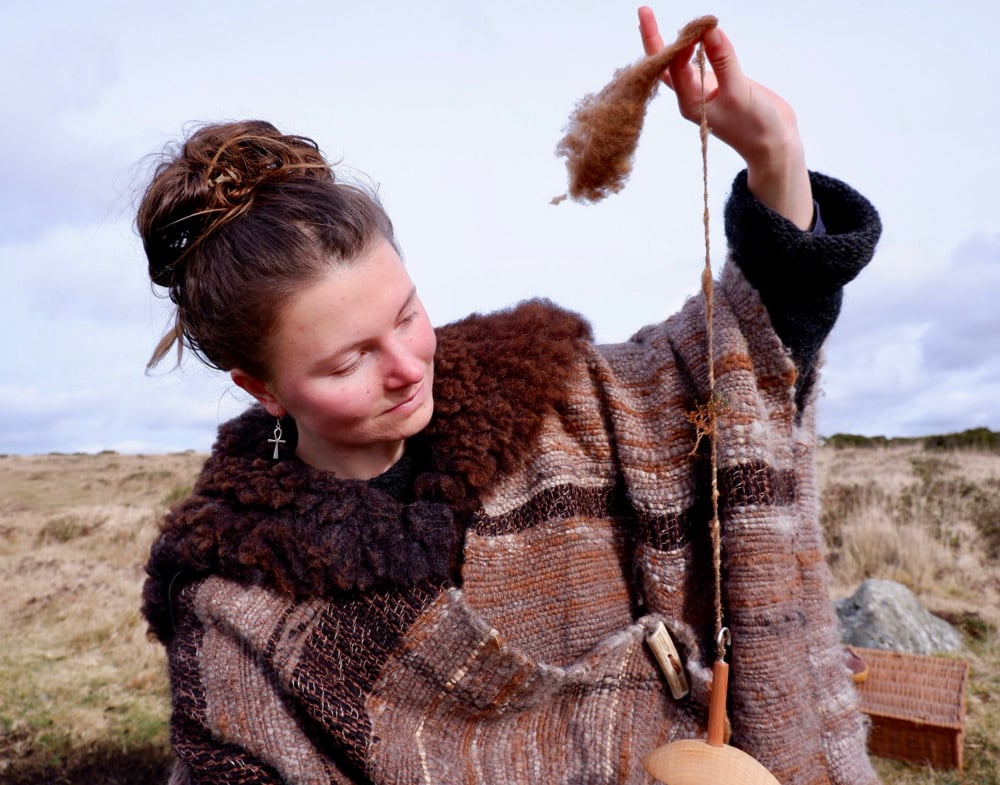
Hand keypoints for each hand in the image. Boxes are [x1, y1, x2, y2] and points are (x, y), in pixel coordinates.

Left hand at [638, 7, 813, 229]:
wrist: (773, 144)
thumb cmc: (755, 126)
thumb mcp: (739, 92)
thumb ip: (724, 62)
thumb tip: (708, 31)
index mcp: (689, 104)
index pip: (675, 68)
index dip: (681, 42)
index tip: (697, 23)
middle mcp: (690, 97)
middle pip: (664, 65)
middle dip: (653, 39)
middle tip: (643, 10)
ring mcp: (702, 90)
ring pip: (679, 62)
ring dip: (670, 40)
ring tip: (652, 18)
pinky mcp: (716, 84)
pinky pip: (698, 61)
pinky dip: (693, 45)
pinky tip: (691, 32)